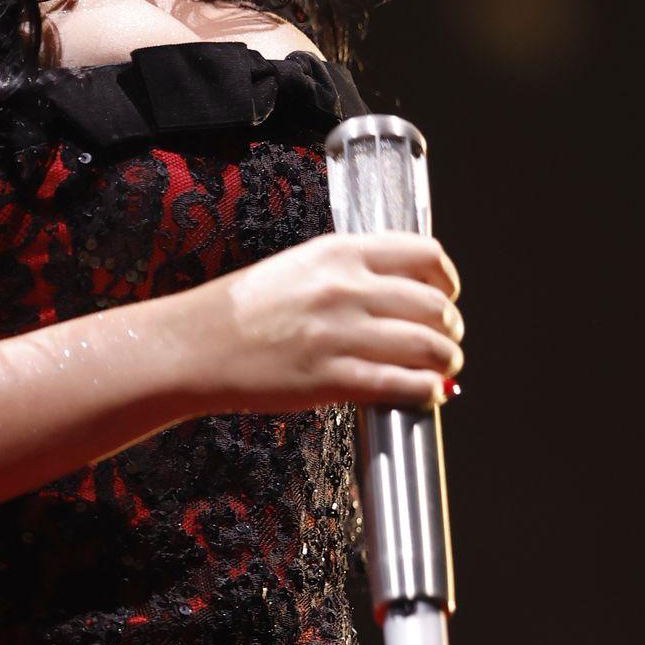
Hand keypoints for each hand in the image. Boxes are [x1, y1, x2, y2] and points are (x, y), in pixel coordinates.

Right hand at [190, 231, 463, 416]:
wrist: (195, 345)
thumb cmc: (243, 309)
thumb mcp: (300, 267)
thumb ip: (350, 272)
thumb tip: (403, 294)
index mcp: (338, 252)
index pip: (425, 254)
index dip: (446, 280)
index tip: (446, 295)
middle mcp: (345, 287)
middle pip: (434, 306)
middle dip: (450, 328)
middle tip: (445, 341)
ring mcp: (339, 333)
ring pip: (428, 347)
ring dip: (445, 361)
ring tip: (440, 369)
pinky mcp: (331, 378)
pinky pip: (402, 384)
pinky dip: (426, 390)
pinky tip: (426, 392)